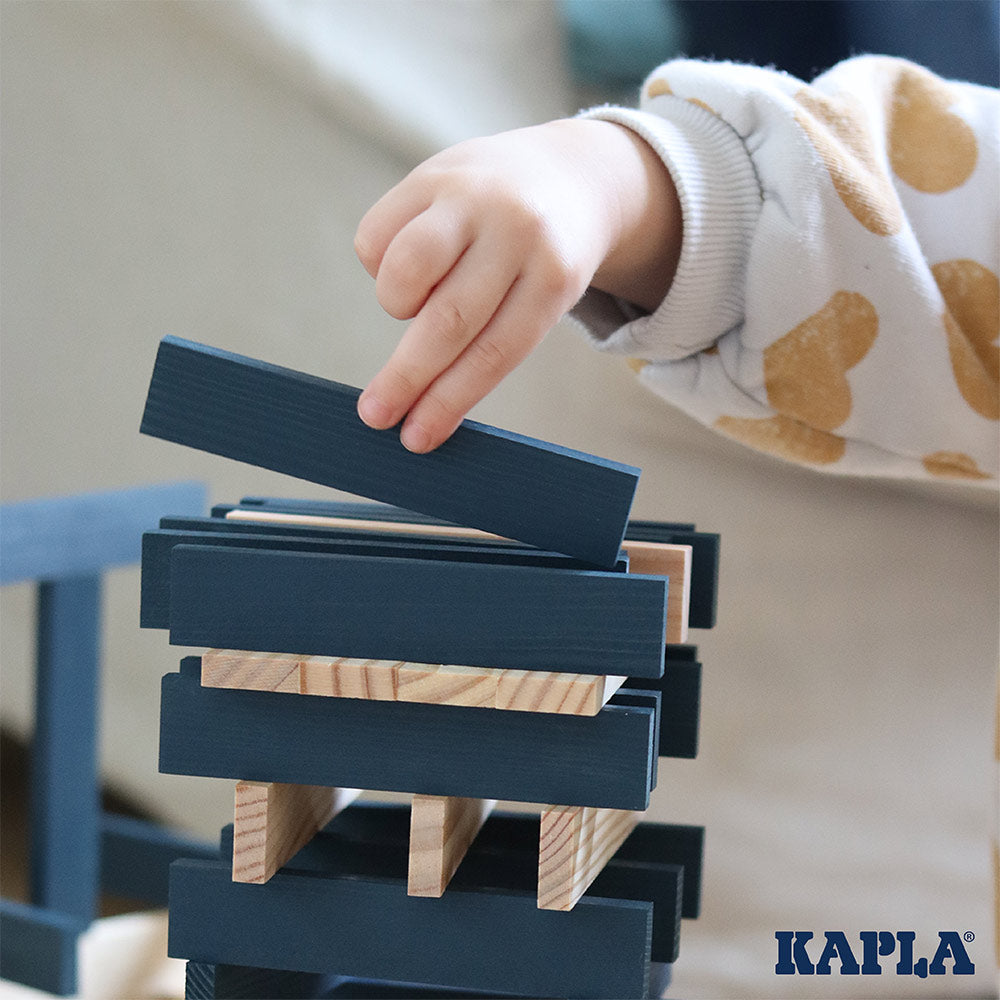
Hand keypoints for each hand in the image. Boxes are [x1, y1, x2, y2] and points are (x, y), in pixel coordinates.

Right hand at [354, 118, 680, 451]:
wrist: (569, 173)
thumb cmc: (543, 260)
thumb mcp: (543, 297)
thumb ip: (492, 340)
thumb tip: (422, 406)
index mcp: (555, 275)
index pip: (494, 352)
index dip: (450, 400)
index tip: (416, 437)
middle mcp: (514, 231)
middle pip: (450, 320)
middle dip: (407, 377)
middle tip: (376, 415)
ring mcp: (470, 196)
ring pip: (407, 268)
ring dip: (396, 305)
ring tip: (410, 307)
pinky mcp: (430, 173)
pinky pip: (378, 236)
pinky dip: (380, 264)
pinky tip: (405, 260)